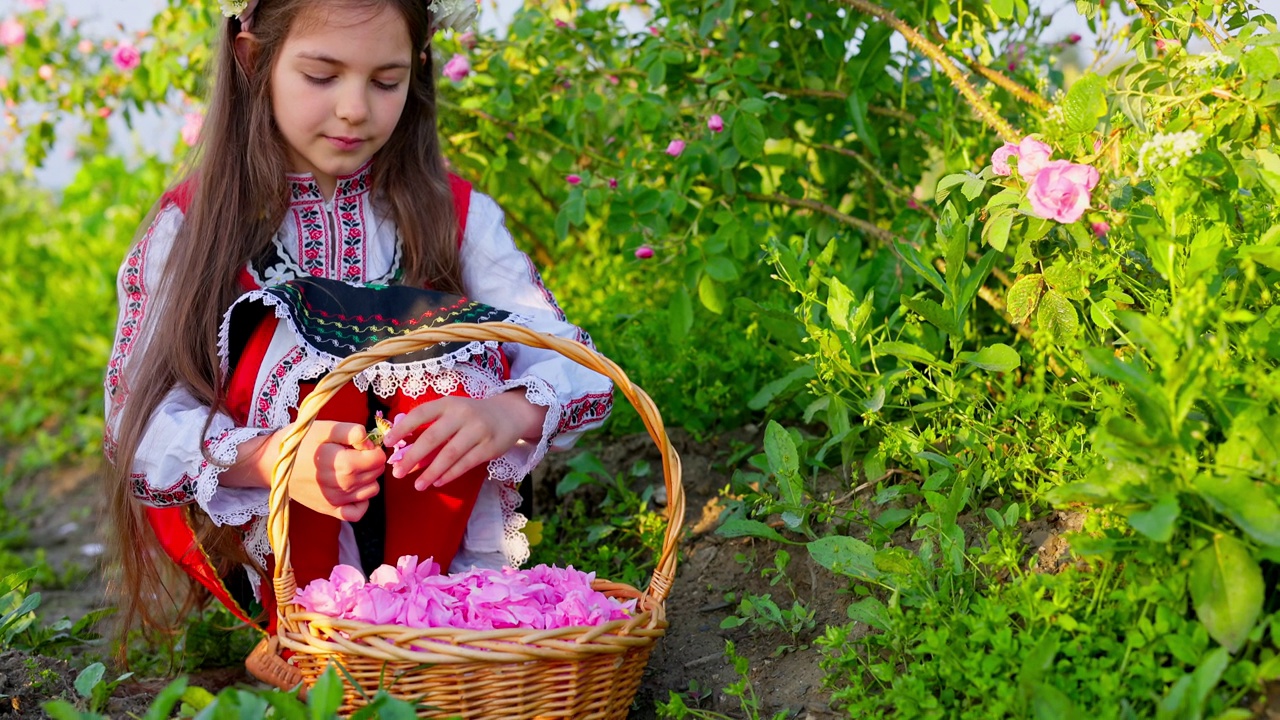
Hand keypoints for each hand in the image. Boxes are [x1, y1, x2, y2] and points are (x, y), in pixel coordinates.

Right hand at [287, 421, 386, 520]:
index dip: (372, 448)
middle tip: (351, 453)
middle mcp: (343, 486)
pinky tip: (351, 489)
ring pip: (371, 490)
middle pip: (376, 473)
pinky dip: (360, 501)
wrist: (271, 464)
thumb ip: (352, 432)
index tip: (358, 444)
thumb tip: (370, 442)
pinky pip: (359, 512)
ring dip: (366, 478)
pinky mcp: (330, 511)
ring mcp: (337, 501)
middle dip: (370, 461)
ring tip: (347, 468)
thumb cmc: (300, 443)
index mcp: (344, 464)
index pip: (378, 458)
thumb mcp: (325, 428)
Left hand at [381, 391, 547, 490]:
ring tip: (417, 485)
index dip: (402, 428)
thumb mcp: (451, 413)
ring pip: (450, 454)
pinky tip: (438, 482)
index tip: (388, 443)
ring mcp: (478, 430)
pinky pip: (466, 464)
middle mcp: (462, 414)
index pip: (420, 414)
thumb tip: (403, 453)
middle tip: (398, 473)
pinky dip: (450, 474)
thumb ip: (430, 429)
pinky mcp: (490, 447)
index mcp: (448, 403)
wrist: (509, 414)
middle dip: (413, 457)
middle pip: (432, 438)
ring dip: (431, 472)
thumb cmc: (471, 416)